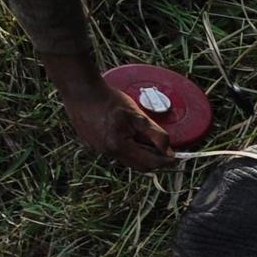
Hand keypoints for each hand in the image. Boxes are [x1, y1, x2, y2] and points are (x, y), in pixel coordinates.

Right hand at [60, 79, 174, 172]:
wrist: (82, 91)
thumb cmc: (109, 100)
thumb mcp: (138, 115)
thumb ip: (155, 134)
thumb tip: (168, 150)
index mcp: (118, 146)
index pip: (149, 163)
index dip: (164, 161)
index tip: (174, 156)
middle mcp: (106, 152)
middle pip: (138, 165)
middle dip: (154, 158)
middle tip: (164, 148)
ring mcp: (97, 150)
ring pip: (127, 159)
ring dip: (140, 152)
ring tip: (144, 136)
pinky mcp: (91, 145)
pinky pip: (115, 152)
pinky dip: (127, 147)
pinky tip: (127, 133)